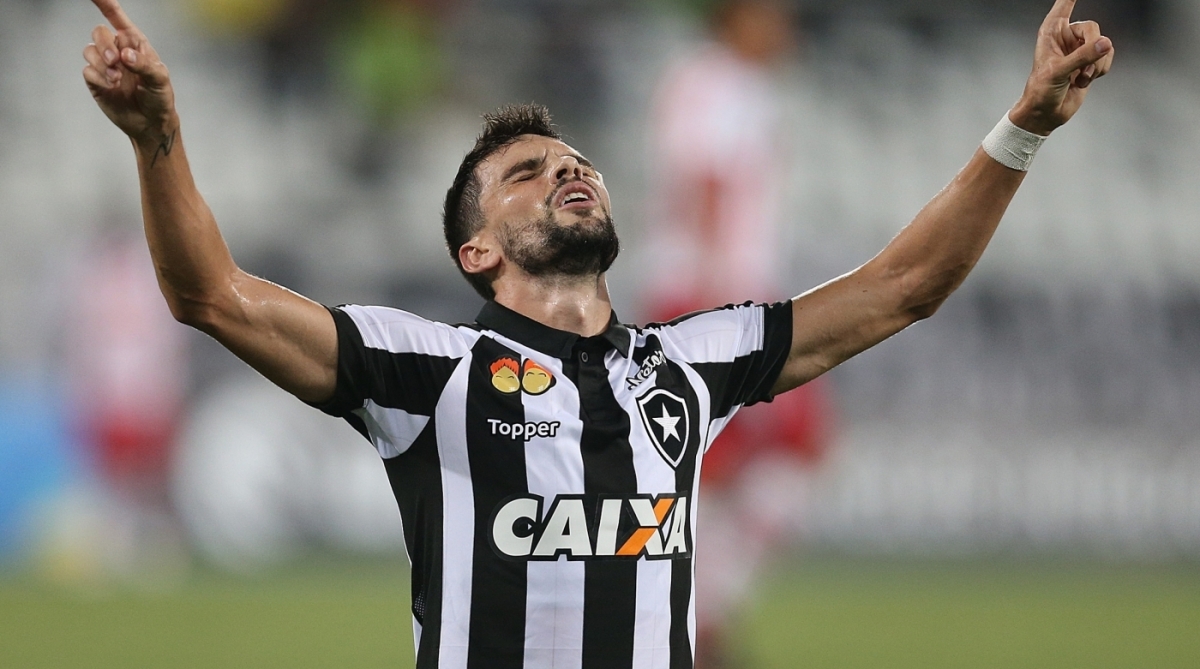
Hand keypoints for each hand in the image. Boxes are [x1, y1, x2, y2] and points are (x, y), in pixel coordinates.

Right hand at [82, 0, 175, 150]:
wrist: (150, 124)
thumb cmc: (160, 98)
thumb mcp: (160, 80)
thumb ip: (144, 65)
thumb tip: (125, 54)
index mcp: (135, 43)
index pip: (116, 17)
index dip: (104, 3)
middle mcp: (118, 49)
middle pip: (99, 32)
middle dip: (105, 46)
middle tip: (117, 62)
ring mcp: (105, 65)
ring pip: (89, 50)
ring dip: (101, 63)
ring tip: (117, 79)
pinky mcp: (96, 80)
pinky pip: (87, 70)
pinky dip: (98, 77)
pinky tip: (112, 87)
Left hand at [1011, 0, 1114, 135]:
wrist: (1046, 114)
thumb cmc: (1041, 91)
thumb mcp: (1058, 71)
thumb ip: (1082, 56)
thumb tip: (1105, 44)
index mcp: (1051, 31)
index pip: (1064, 4)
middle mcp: (1066, 37)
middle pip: (1092, 27)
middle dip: (1092, 48)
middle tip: (1084, 66)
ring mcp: (1079, 49)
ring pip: (1103, 43)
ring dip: (1096, 63)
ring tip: (1080, 77)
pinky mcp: (1090, 62)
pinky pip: (1108, 56)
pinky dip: (1101, 69)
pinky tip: (1084, 80)